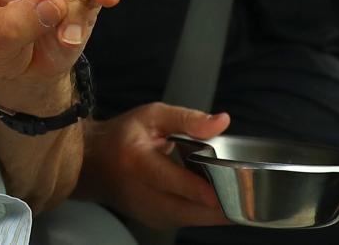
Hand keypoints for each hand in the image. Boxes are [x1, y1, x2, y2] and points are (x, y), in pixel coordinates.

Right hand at [76, 103, 231, 228]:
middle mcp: (141, 194)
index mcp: (137, 162)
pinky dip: (205, 211)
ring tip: (229, 186)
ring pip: (196, 219)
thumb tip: (221, 121)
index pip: (173, 181)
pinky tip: (210, 194)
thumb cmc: (123, 137)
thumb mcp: (151, 116)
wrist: (93, 163)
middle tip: (244, 185)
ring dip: (217, 208)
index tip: (232, 189)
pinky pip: (191, 220)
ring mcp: (149, 213)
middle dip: (223, 201)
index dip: (203, 188)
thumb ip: (187, 118)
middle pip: (192, 209)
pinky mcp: (156, 222)